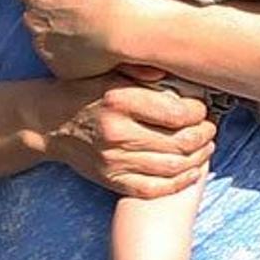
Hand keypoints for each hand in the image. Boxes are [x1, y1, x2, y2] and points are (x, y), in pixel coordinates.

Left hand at [18, 0, 168, 77]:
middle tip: (84, 11)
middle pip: (36, 15)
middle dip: (56, 14)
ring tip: (95, 30)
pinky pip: (64, 60)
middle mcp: (31, 18)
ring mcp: (43, 46)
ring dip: (65, 36)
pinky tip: (97, 47)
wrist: (132, 27)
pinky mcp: (60, 68)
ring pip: (50, 39)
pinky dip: (76, 55)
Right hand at [43, 76, 215, 197]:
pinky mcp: (111, 180)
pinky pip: (154, 189)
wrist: (47, 122)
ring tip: (207, 147)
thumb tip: (180, 71)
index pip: (176, 112)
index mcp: (119, 100)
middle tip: (212, 128)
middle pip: (179, 142)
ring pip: (172, 167)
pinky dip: (179, 183)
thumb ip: (143, 70)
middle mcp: (117, 132)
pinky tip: (191, 171)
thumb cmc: (84, 91)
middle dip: (205, 135)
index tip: (205, 107)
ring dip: (198, 158)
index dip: (200, 112)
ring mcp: (113, 160)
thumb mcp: (109, 70)